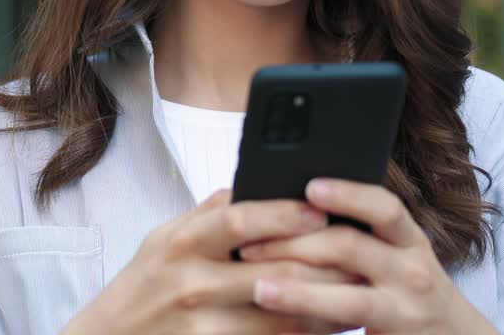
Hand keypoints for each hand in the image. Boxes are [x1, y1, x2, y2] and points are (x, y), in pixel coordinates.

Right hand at [62, 189, 359, 334]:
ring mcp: (203, 326)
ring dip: (326, 307)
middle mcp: (192, 283)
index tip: (321, 210)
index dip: (284, 214)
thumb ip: (208, 214)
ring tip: (357, 294)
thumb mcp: (163, 240)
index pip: (239, 220)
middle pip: (274, 273)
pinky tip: (327, 329)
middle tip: (361, 255)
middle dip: (325, 265)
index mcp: (181, 242)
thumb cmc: (142, 286)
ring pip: (283, 317)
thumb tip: (254, 184)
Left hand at [239, 179, 497, 334]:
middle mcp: (413, 270)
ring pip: (349, 297)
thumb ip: (359, 235)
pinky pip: (350, 326)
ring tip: (260, 287)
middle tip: (250, 244)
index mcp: (409, 239)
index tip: (309, 186)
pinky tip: (284, 317)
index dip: (347, 194)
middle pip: (352, 247)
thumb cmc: (409, 292)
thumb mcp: (396, 257)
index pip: (383, 206)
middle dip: (297, 243)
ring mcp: (407, 309)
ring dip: (299, 291)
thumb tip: (294, 207)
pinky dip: (313, 320)